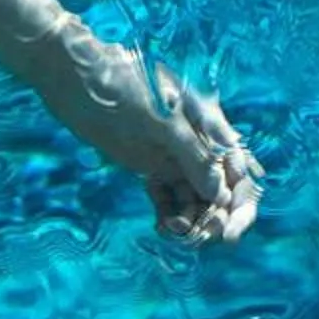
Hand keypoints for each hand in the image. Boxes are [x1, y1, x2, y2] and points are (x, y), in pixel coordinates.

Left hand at [57, 36, 263, 244]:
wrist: (77, 79)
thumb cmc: (124, 86)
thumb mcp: (163, 120)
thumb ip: (193, 155)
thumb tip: (222, 194)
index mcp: (209, 123)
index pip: (238, 169)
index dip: (241, 204)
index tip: (229, 235)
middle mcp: (197, 142)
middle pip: (219, 189)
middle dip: (214, 217)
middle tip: (197, 239)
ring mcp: (174, 155)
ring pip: (194, 198)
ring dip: (191, 220)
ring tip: (174, 234)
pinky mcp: (151, 166)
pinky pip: (169, 198)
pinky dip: (170, 215)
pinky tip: (162, 228)